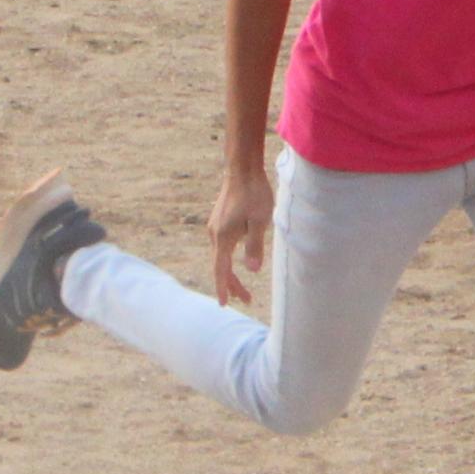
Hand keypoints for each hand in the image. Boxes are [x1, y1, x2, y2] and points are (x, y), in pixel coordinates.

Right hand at [207, 163, 273, 304]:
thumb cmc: (254, 193)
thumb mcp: (259, 220)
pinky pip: (222, 247)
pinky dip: (228, 260)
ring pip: (221, 256)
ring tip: (242, 287)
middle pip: (220, 266)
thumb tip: (251, 270)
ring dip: (230, 272)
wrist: (242, 169)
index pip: (221, 269)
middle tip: (247, 300)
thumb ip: (255, 245)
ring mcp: (215, 226)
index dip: (223, 288)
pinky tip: (236, 261)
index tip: (223, 304)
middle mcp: (215, 234)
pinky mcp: (219, 220)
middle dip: (231, 284)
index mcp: (223, 237)